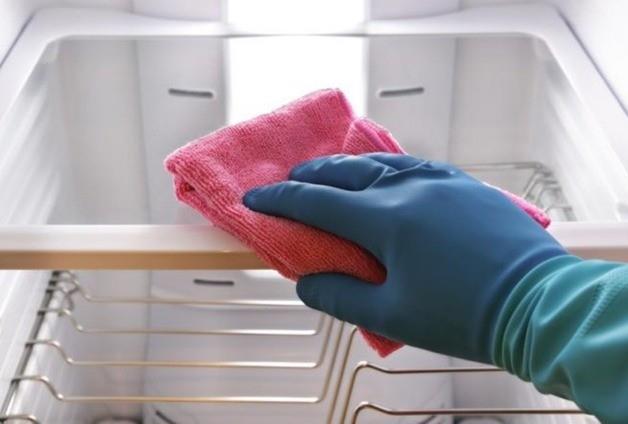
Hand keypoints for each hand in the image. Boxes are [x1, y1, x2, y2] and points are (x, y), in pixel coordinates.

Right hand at [244, 153, 565, 362]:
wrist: (538, 304)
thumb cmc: (462, 315)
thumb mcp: (392, 314)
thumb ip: (340, 296)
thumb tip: (305, 281)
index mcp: (386, 219)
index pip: (317, 202)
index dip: (280, 200)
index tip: (254, 198)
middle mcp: (409, 188)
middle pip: (346, 172)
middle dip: (312, 174)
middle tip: (290, 179)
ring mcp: (442, 181)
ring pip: (382, 163)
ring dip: (349, 167)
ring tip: (331, 173)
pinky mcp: (467, 185)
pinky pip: (417, 166)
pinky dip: (389, 168)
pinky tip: (388, 174)